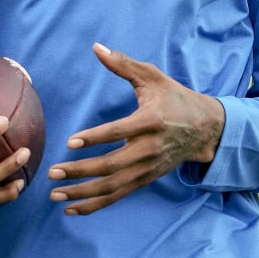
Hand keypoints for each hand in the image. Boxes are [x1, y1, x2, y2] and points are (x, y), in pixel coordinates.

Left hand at [46, 43, 225, 215]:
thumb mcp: (153, 77)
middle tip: (53, 171)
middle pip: (112, 165)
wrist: (206, 128)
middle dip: (81, 171)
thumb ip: (124, 65)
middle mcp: (150, 148)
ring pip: (113, 186)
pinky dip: (95, 205)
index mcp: (151, 121)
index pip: (120, 132)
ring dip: (83, 193)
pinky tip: (72, 209)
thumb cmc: (175, 98)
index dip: (95, 137)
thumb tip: (96, 48)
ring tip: (55, 194)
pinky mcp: (146, 179)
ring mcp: (148, 168)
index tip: (71, 141)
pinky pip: (118, 196)